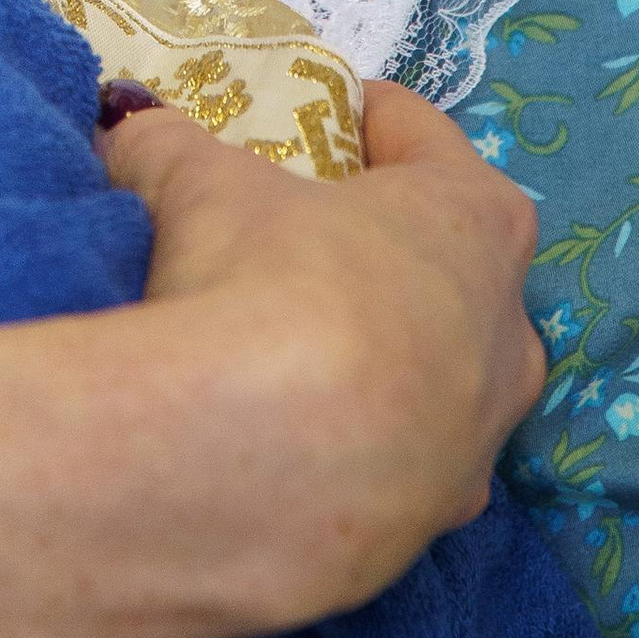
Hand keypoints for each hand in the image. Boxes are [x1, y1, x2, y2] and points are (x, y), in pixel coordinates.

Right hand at [99, 74, 544, 601]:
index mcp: (473, 217)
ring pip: (442, 374)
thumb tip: (131, 124)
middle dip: (385, 244)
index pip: (425, 138)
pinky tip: (290, 436)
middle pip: (451, 262)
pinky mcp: (434, 524)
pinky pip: (400, 460)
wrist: (256, 467)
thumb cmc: (262, 282)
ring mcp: (479, 441)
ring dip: (386, 353)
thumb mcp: (196, 182)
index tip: (322, 113)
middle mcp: (506, 330)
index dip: (367, 118)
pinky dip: (357, 442)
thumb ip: (169, 144)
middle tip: (302, 232)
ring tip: (295, 343)